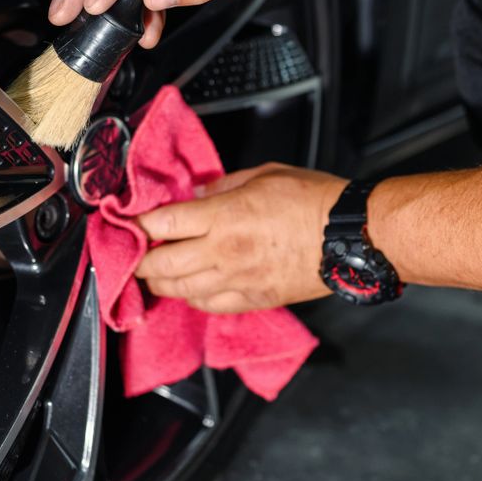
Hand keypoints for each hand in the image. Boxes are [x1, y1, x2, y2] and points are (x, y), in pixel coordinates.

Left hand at [134, 163, 346, 312]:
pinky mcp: (254, 300)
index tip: (130, 224)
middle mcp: (223, 253)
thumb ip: (222, 186)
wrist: (352, 237)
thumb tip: (196, 195)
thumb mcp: (263, 174)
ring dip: (161, 283)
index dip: (139, 225)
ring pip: (181, 290)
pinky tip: (188, 289)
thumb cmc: (314, 201)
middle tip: (134, 255)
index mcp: (223, 217)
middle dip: (140, 261)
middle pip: (162, 264)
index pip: (163, 225)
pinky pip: (210, 306)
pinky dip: (192, 298)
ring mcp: (237, 281)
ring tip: (153, 274)